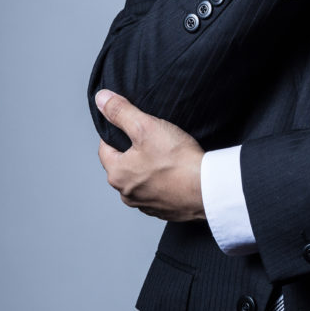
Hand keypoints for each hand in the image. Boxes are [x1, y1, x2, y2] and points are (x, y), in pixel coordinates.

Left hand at [95, 89, 205, 221]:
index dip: (117, 134)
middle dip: (135, 153)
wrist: (208, 189)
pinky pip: (160, 193)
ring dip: (150, 171)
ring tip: (169, 158)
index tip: (134, 128)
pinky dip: (166, 184)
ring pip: (142, 181)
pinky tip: (179, 174)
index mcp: (117, 174)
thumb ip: (121, 112)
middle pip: (124, 166)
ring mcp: (147, 205)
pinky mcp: (166, 211)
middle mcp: (127, 194)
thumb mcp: (146, 126)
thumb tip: (102, 99)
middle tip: (155, 141)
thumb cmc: (178, 160)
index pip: (105, 148)